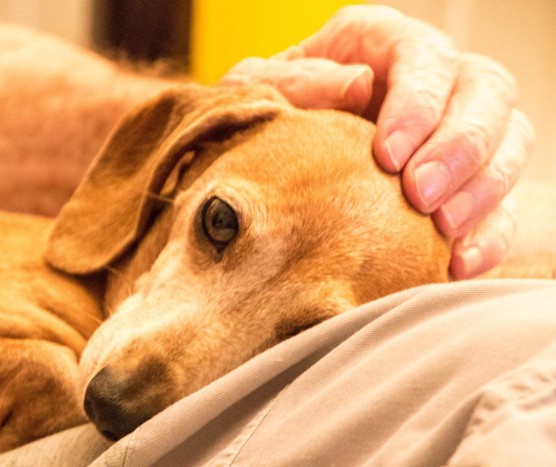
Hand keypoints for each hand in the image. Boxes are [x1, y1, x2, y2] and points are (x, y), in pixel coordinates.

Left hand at [220, 5, 533, 278]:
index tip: (389, 155)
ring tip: (440, 229)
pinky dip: (489, 236)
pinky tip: (457, 263)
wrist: (267, 166)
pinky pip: (503, 207)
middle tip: (419, 195)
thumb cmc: (263, 121)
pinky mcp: (465, 186)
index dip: (419, 103)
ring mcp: (456, 133)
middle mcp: (430, 83)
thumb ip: (295, 83)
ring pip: (510, 143)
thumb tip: (357, 86)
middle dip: (460, 147)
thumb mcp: (256, 93)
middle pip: (486, 92)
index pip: (424, 56)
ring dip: (482, 189)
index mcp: (379, 45)